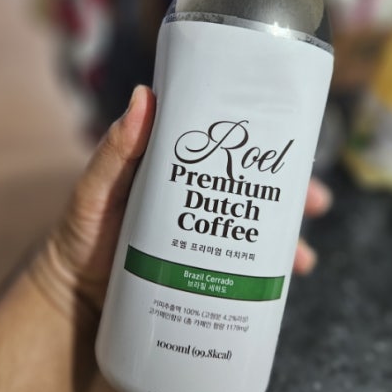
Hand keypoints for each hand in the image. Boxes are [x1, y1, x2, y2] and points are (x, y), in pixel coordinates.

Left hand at [32, 85, 331, 315]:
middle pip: (254, 188)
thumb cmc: (82, 234)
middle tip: (317, 201)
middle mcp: (198, 198)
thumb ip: (115, 150)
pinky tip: (285, 280)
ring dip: (287, 237)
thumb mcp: (95, 190)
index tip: (293, 140)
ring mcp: (204, 236)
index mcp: (177, 169)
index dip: (262, 142)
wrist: (75, 296)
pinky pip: (244, 269)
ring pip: (257, 229)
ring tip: (302, 257)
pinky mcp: (205, 271)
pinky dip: (269, 274)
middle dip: (292, 192)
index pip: (226, 147)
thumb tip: (145, 95)